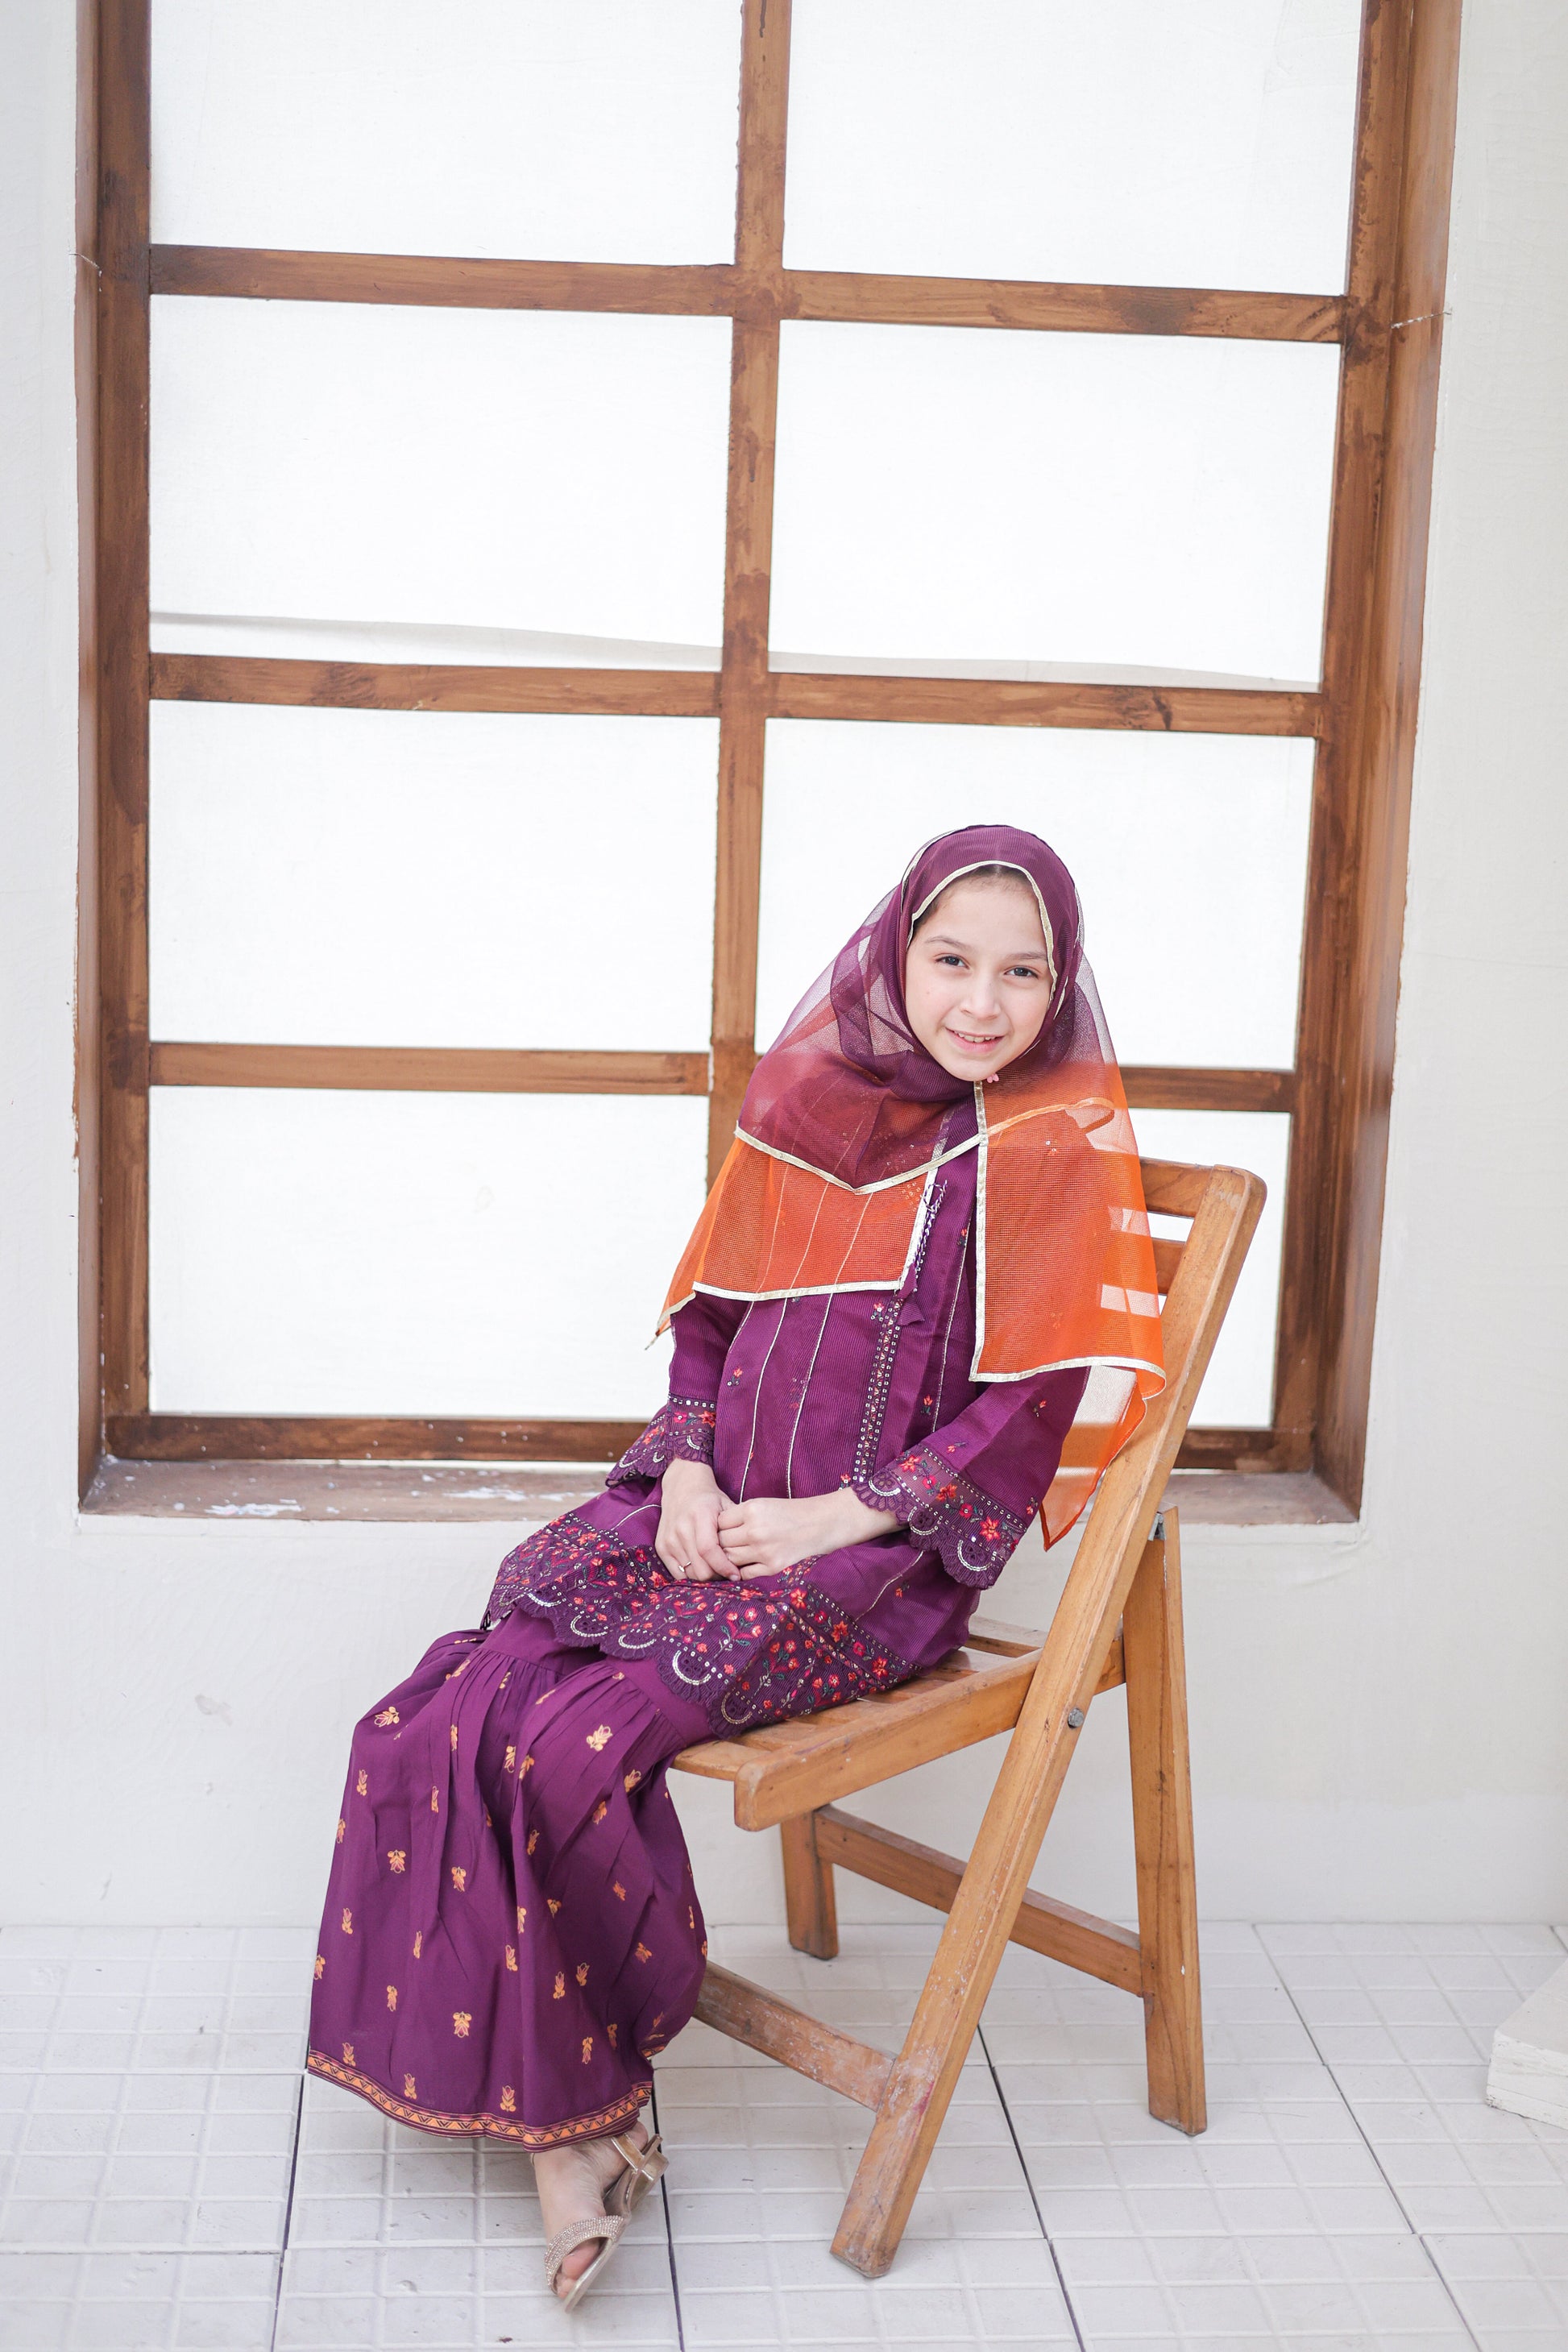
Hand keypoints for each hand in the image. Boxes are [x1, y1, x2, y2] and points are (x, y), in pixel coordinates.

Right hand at [656, 1458, 738, 1581]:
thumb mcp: (727, 1507)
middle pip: (700, 1567)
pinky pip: (677, 1574)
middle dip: (717, 1575)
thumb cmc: (710, 1499)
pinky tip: (701, 1566)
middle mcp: (681, 1528)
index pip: (709, 1550)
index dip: (724, 1566)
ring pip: (690, 1573)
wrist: (682, 1487)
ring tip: (715, 1568)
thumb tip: (748, 1556)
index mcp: (700, 1515)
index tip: (736, 1574)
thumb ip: (737, 1529)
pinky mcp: (661, 1547)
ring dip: (705, 1576)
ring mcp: (668, 1538)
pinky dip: (691, 1574)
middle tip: (727, 1572)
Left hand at [716, 1488, 897, 1578]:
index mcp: (752, 1510)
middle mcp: (755, 1530)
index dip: (718, 1527)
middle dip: (720, 1544)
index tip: (724, 1530)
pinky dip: (741, 1571)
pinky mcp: (772, 1568)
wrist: (823, 1524)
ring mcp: (763, 1551)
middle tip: (726, 1545)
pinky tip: (746, 1566)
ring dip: (729, 1559)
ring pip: (729, 1559)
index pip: (719, 1523)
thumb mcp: (764, 1505)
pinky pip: (744, 1574)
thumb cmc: (792, 1513)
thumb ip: (740, 1516)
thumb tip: (716, 1532)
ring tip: (734, 1555)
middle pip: (721, 1542)